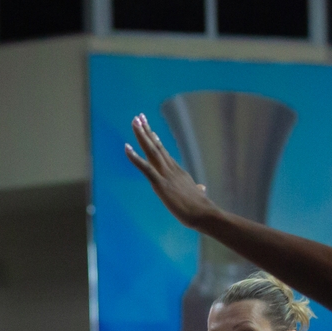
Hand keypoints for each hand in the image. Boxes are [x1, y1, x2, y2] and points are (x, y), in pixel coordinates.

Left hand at [126, 113, 218, 228]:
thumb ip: (198, 189)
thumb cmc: (201, 208)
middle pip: (157, 146)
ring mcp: (166, 175)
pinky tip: (126, 148)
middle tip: (139, 117)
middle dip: (146, 131)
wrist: (204, 214)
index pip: (164, 153)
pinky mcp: (161, 184)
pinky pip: (145, 168)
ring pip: (151, 151)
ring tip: (134, 121)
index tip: (150, 130)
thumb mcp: (198, 194)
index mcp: (178, 172)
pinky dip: (134, 157)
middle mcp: (171, 169)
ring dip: (141, 135)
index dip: (156, 141)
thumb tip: (201, 189)